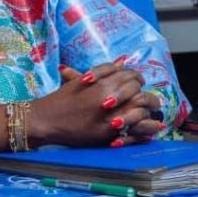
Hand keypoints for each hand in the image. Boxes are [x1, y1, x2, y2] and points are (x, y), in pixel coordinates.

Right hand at [29, 61, 162, 147]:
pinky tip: (151, 128)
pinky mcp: (107, 134)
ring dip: (146, 110)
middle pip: (137, 90)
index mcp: (101, 82)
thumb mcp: (80, 80)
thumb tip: (122, 62)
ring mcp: (108, 116)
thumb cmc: (61, 99)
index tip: (137, 83)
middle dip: (144, 93)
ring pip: (139, 108)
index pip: (131, 75)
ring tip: (149, 113)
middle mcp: (107, 97)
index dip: (137, 78)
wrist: (45, 120)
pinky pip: (134, 129)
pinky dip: (145, 128)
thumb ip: (103, 72)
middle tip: (146, 99)